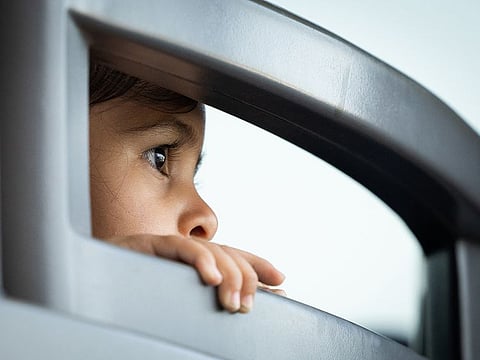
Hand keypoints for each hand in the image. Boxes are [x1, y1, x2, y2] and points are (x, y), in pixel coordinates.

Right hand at [106, 234, 284, 312]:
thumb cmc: (134, 297)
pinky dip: (198, 260)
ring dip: (228, 274)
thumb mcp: (181, 300)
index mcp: (192, 261)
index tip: (280, 280)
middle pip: (226, 252)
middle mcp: (182, 249)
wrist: (91, 289)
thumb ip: (210, 296)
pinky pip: (178, 247)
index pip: (233, 255)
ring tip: (234, 301)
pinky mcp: (146, 246)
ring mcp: (166, 246)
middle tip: (248, 305)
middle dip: (245, 276)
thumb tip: (246, 304)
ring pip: (209, 250)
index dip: (258, 263)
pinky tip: (211, 277)